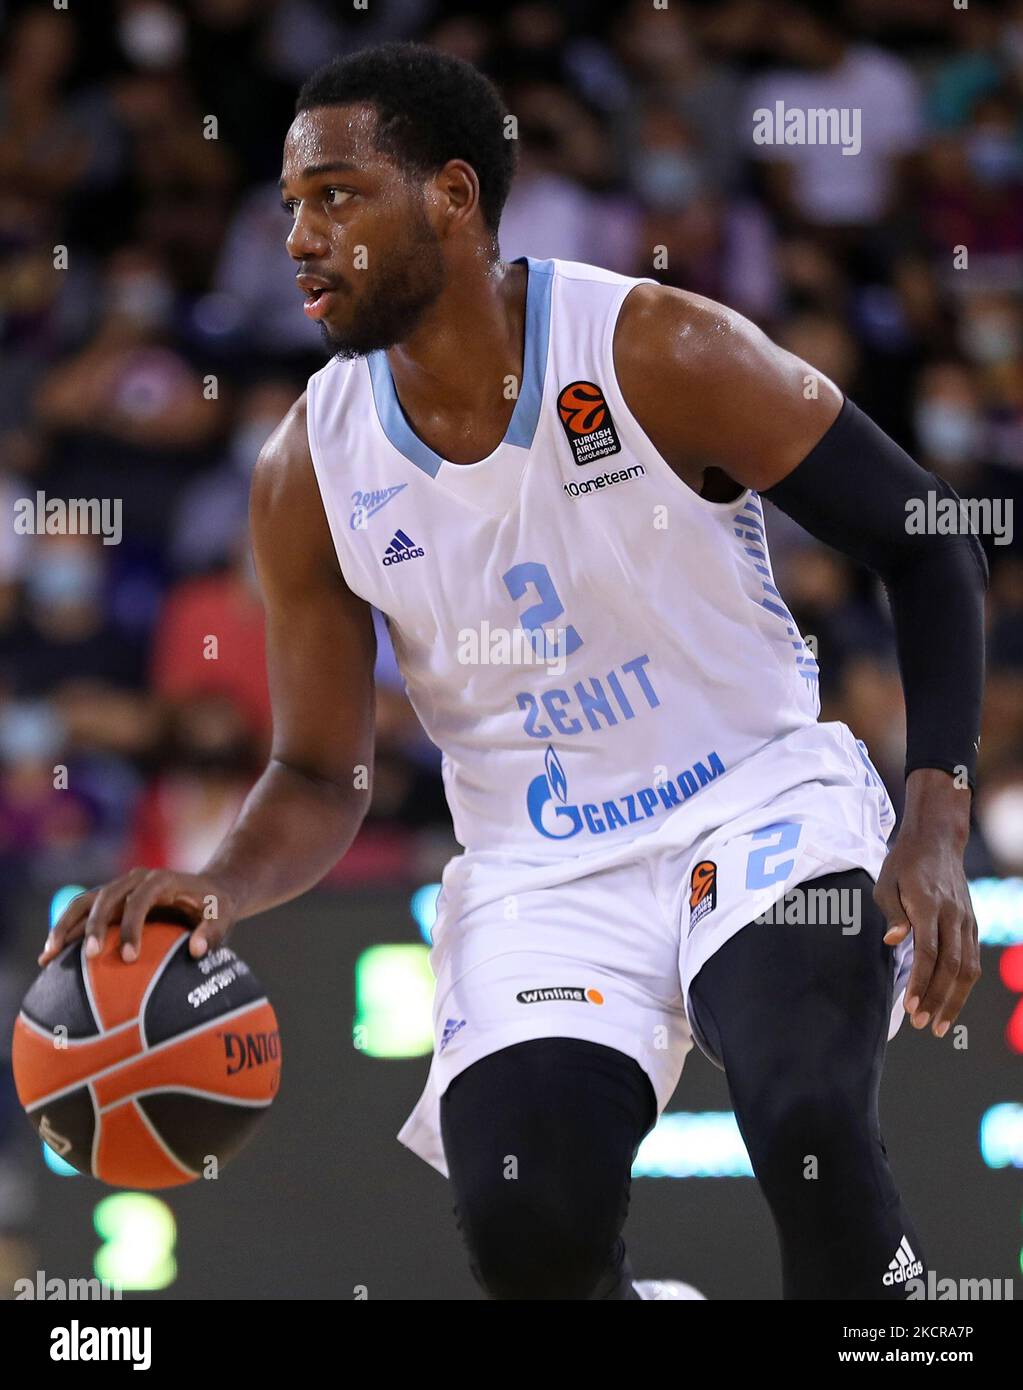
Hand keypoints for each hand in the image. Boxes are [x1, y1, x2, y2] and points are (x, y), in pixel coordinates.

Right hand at [38, 868, 238, 966]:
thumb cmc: (216, 906)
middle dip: (95, 927)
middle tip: (90, 957)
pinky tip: (50, 958)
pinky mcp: (110, 901)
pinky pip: (82, 913)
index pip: (140, 900)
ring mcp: (119, 888)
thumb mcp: (223, 916)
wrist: (208, 890)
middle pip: (106, 898)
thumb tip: (196, 950)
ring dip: (66, 926)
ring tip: (49, 957)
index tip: (129, 958)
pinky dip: (66, 931)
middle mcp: (135, 880)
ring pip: (85, 903)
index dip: (132, 926)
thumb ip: (213, 932)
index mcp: (161, 880)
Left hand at [873, 829, 979, 1038]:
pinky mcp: (972, 924)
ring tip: (938, 1025)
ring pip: (968, 968)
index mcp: (928, 905)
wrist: (936, 842)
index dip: (921, 982)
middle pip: (951, 966)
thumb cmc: (904, 864)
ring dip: (954, 999)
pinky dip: (964, 985)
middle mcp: (953, 916)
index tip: (910, 1006)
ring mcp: (966, 921)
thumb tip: (892, 942)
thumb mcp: (885, 883)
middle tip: (922, 1025)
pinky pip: (972, 960)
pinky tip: (951, 1003)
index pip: (928, 952)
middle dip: (937, 999)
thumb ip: (891, 914)